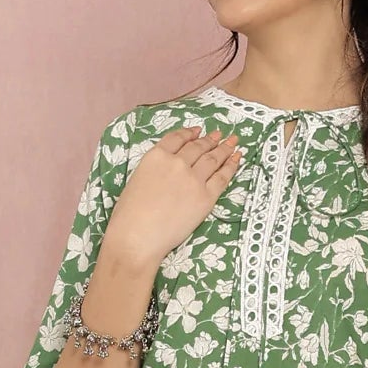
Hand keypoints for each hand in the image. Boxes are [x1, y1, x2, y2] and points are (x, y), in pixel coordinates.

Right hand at [103, 125, 241, 270]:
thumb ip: (156, 168)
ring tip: (232, 142)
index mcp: (156, 156)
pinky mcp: (205, 198)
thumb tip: (168, 168)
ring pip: (212, 159)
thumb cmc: (130, 214)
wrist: (138, 237)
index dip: (190, 133)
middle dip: (210, 140)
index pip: (177, 139)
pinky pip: (222, 178)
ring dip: (224, 148)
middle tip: (219, 135)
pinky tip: (237, 158)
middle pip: (198, 147)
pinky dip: (231, 166)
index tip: (198, 130)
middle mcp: (177, 163)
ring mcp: (193, 180)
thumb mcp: (137, 178)